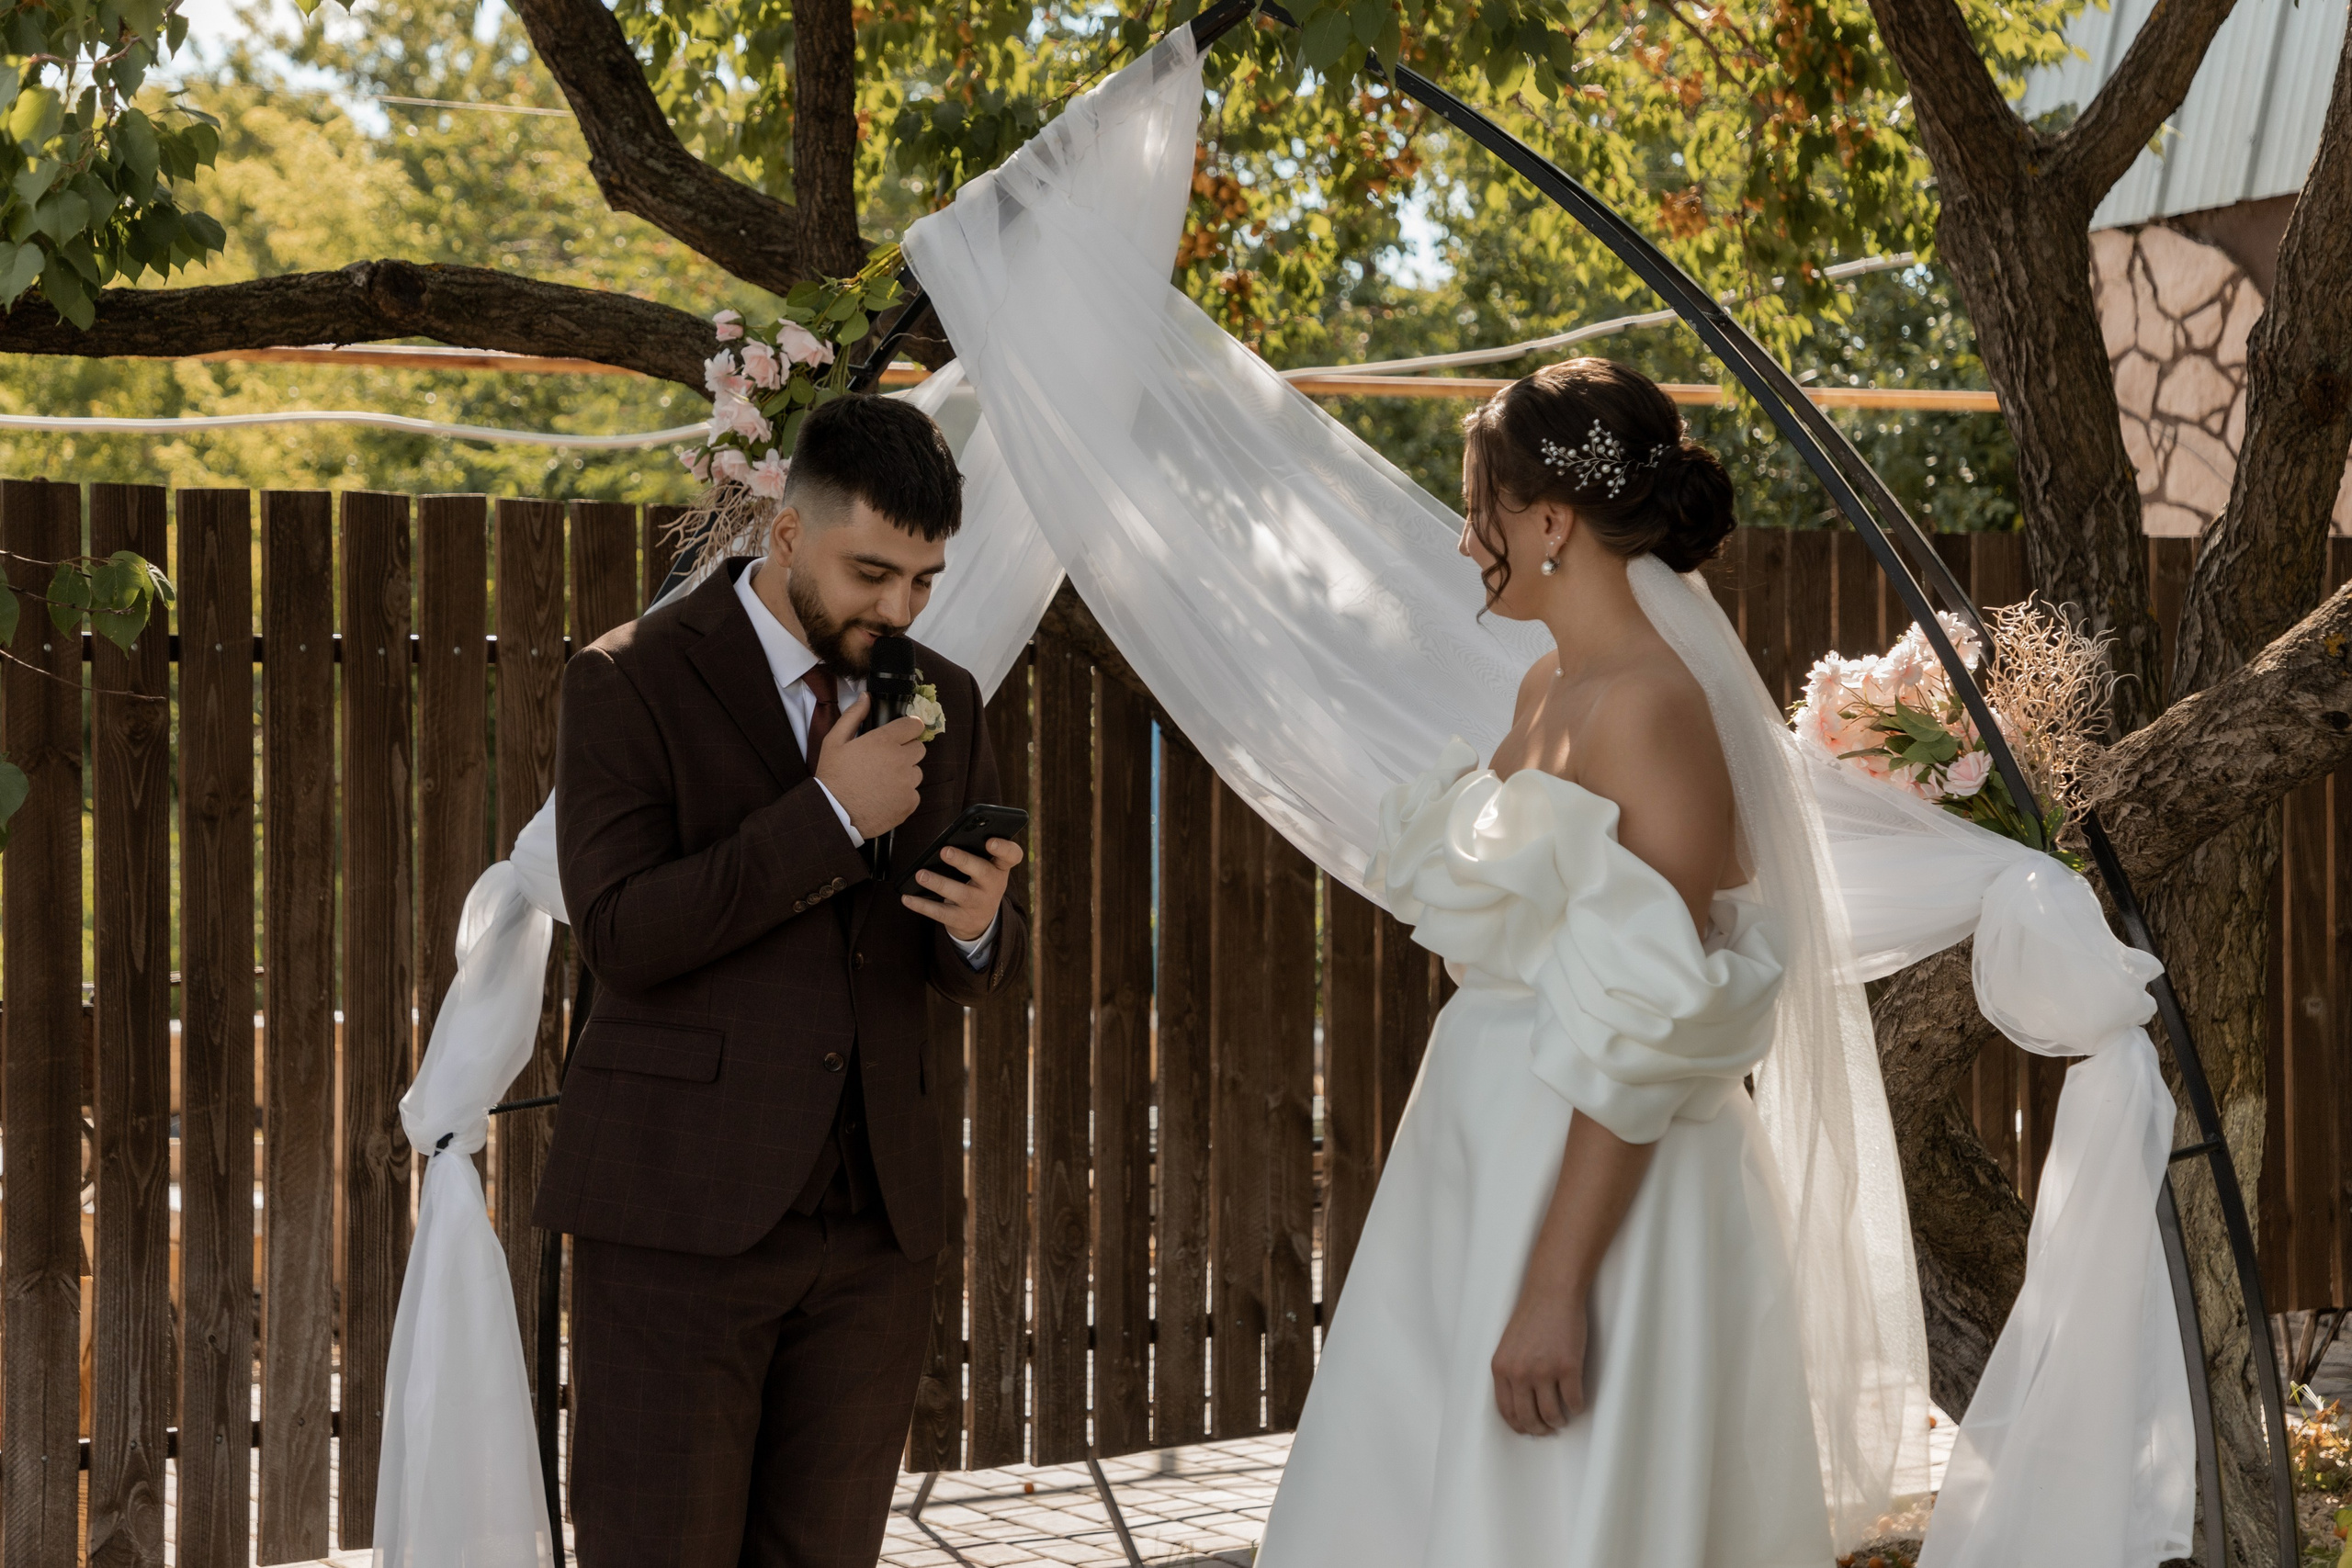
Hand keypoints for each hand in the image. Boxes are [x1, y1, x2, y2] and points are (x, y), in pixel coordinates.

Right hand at [814, 695, 926, 836]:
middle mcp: (900, 759)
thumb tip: (866, 697)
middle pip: (919, 749)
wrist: (834, 813)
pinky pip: (914, 794)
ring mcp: (907, 783)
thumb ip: (853, 716)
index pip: (914, 725)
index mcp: (884, 741)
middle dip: (906, 751)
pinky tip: (884, 797)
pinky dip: (903, 796)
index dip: (909, 728)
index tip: (902, 734)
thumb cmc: (832, 776)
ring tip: (882, 782)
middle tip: (886, 761)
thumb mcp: (834, 741)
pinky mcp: (909, 803)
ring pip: (916, 772)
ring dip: (905, 775)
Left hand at [902, 838, 1022, 943]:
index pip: (1012, 855)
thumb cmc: (978, 883)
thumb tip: (944, 844)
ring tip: (920, 874)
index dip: (1004, 848)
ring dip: (939, 883)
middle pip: (983, 872)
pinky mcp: (962, 920)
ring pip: (960, 894)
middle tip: (945, 851)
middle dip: (964, 861)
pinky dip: (922, 905)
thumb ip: (973, 853)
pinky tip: (907, 898)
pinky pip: (941, 913)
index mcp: (1000, 868)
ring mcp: (979, 905)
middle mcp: (994, 887)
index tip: (990, 840)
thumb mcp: (984, 868)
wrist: (980, 922)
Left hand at [1490, 1281, 1588, 1435]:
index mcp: (1501, 1368)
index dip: (1518, 1425)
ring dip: (1558, 1422)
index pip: (1506, 1410)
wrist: (1552, 1293)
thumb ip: (1510, 1371)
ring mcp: (1544, 1371)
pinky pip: (1574, 1401)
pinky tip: (1576, 1404)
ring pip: (1551, 1415)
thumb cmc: (1532, 1316)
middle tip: (1547, 1430)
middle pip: (1528, 1418)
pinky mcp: (1569, 1367)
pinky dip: (1576, 1408)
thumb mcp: (1508, 1345)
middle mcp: (1520, 1373)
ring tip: (1562, 1419)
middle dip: (1539, 1429)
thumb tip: (1520, 1402)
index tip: (1527, 1429)